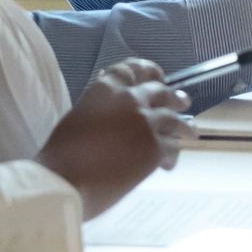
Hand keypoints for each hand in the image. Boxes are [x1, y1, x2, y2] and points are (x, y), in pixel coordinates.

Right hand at [36, 59, 191, 219]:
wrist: (65, 181)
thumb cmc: (61, 155)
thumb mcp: (78, 118)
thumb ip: (101, 109)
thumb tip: (113, 114)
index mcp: (106, 89)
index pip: (132, 70)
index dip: (148, 71)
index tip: (157, 76)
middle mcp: (130, 99)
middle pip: (159, 92)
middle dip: (172, 97)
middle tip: (181, 101)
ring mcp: (146, 122)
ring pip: (173, 119)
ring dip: (183, 125)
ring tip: (189, 131)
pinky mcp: (155, 147)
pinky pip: (171, 148)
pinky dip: (171, 156)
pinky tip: (168, 164)